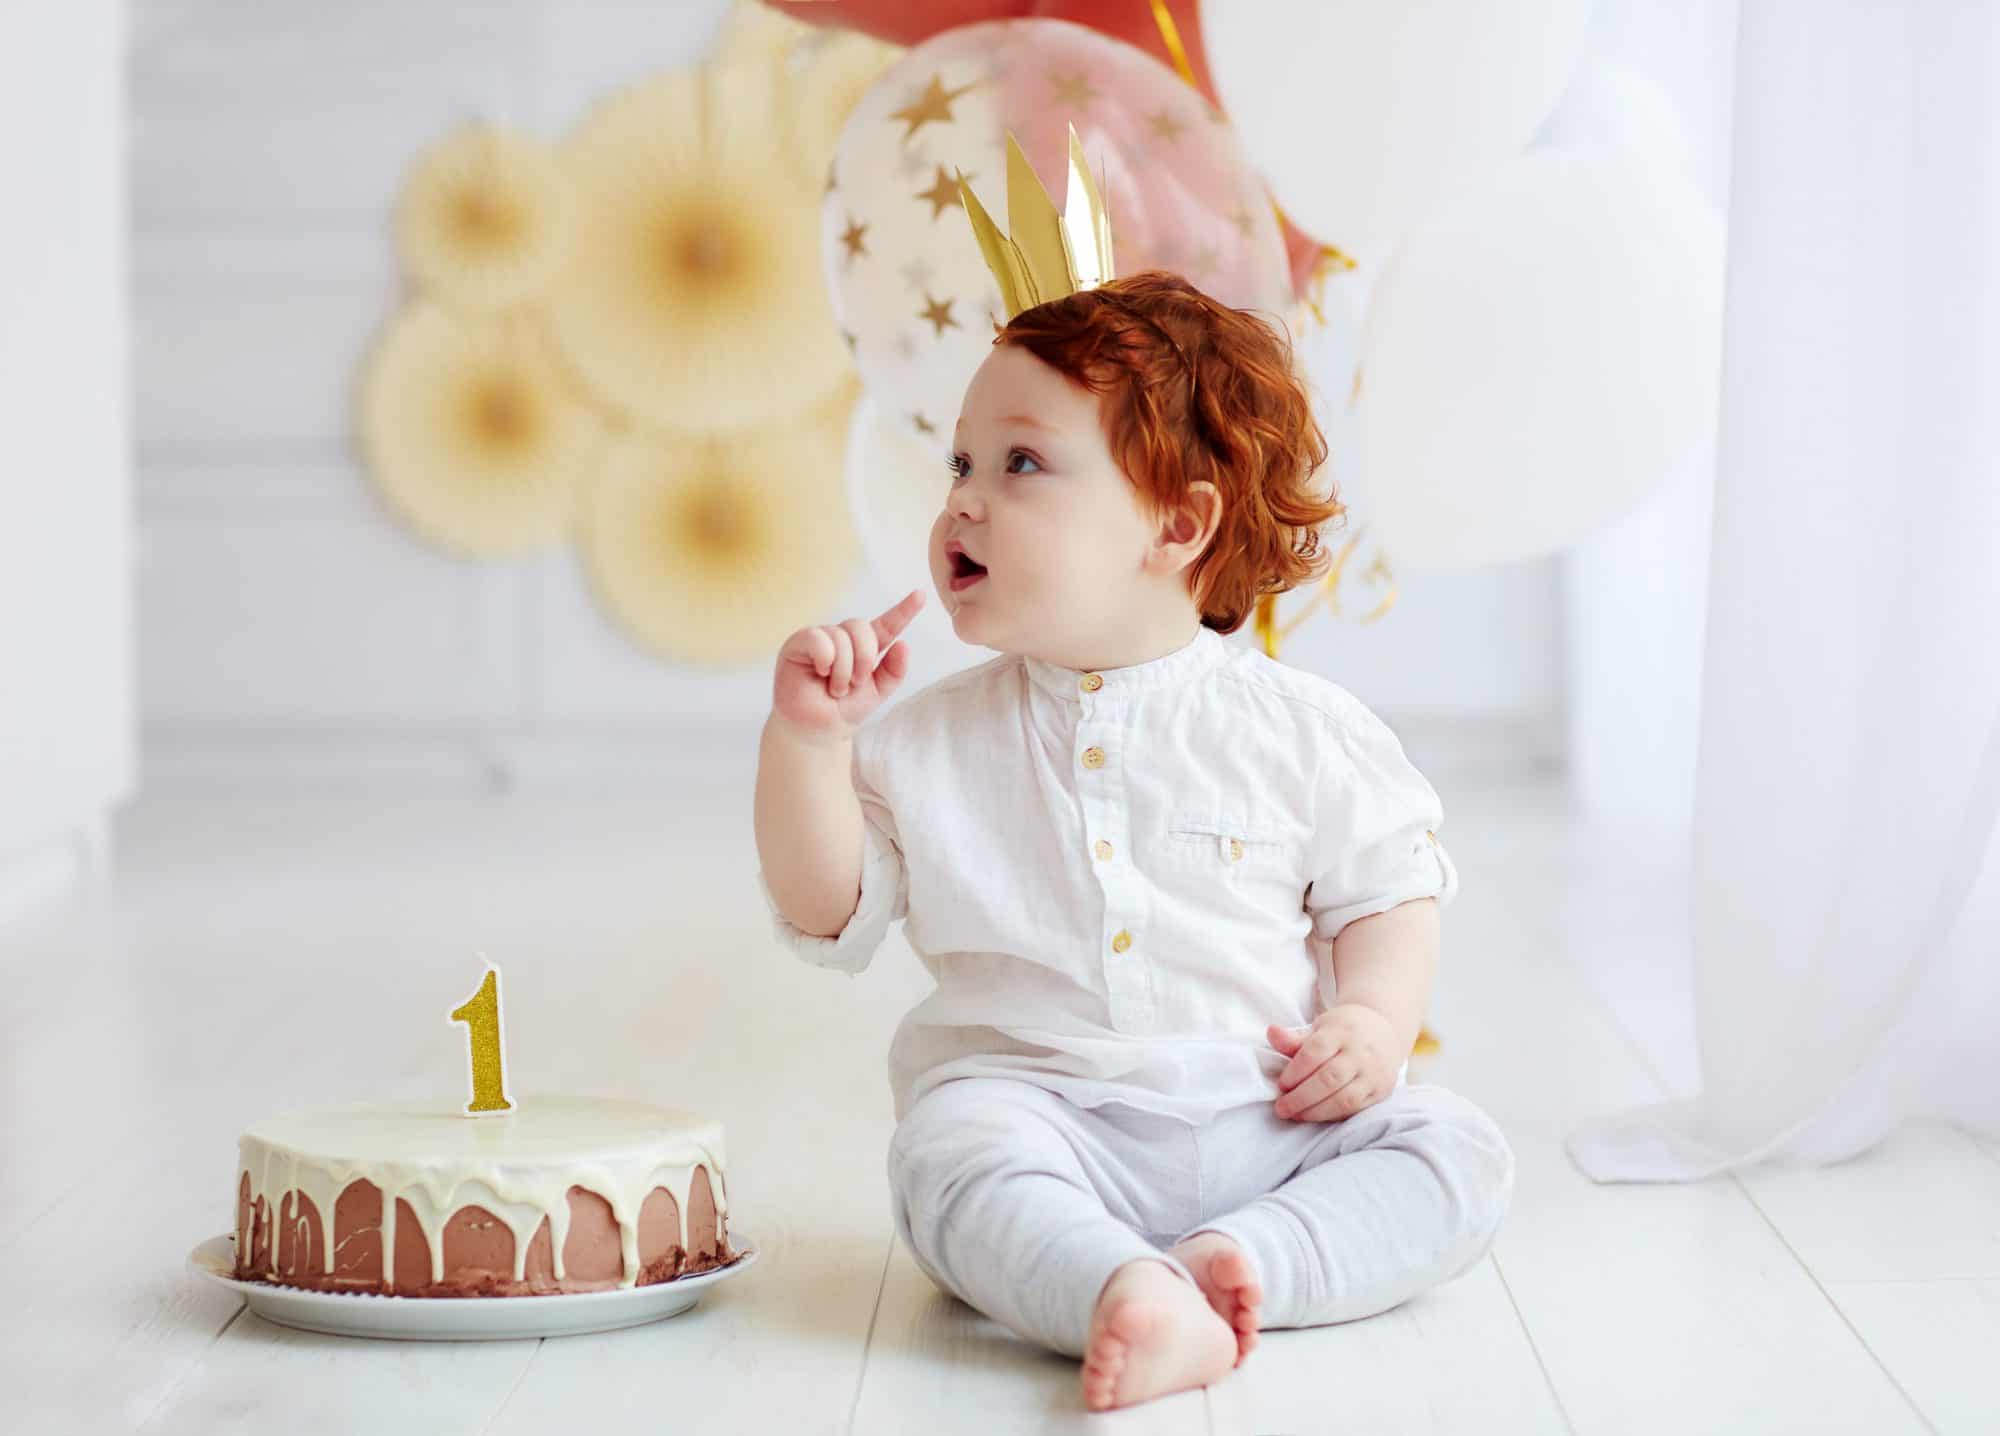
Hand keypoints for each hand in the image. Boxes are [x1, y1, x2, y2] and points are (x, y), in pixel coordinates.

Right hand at [771, 589, 924, 742]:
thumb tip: (904, 644)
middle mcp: (842, 638)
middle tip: (855, 683)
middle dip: (863, 659)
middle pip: (861, 627)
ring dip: (842, 670)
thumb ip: (894, 671)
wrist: (818, 729)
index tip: (920, 595)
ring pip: (840, 636)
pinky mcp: (798, 643)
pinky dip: (825, 657)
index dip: (903, 610)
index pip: (886, 625)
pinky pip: (817, 638)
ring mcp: (820, 639)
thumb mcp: (878, 692)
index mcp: (864, 647)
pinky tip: (821, 671)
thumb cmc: (844, 709)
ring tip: (835, 688)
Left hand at [1267, 1004, 1400, 1121]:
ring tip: (1296, 1115)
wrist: (1385, 1030)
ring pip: (1344, 1098)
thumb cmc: (1343, 1031)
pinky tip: (1317, 1115)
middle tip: (1282, 1108)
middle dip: (1301, 1097)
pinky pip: (1356, 1108)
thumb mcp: (1320, 1027)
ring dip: (1316, 1111)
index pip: (1315, 1053)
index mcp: (1341, 1031)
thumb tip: (1271, 1033)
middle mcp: (1360, 1051)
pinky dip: (1333, 1115)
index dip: (1295, 1072)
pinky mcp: (1382, 1089)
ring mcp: (1373, 1072)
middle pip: (1329, 1079)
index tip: (1281, 1085)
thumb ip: (1294, 1038)